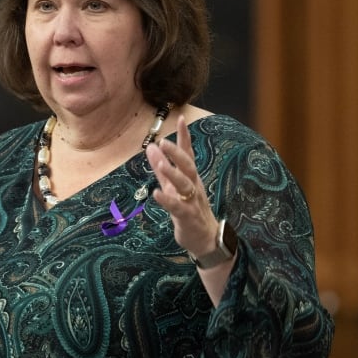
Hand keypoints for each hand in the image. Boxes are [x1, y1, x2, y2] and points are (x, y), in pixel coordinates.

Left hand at [145, 115, 216, 257]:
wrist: (206, 239)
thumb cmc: (189, 209)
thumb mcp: (174, 186)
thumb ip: (162, 168)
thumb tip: (151, 147)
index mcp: (191, 177)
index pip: (188, 153)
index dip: (184, 137)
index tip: (181, 118)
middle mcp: (193, 186)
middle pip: (188, 166)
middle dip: (177, 153)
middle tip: (163, 141)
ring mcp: (192, 201)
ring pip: (185, 184)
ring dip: (172, 173)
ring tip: (160, 163)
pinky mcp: (188, 217)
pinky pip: (178, 207)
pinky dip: (167, 200)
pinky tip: (156, 194)